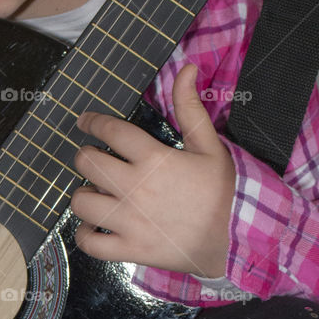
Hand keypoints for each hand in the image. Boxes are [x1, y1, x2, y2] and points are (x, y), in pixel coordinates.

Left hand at [71, 64, 235, 277]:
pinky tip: (95, 226)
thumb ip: (190, 108)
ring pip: (81, 202)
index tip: (85, 122)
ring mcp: (129, 221)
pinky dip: (85, 234)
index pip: (110, 131)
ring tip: (96, 193)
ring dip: (83, 194)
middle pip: (87, 163)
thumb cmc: (224, 192)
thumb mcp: (210, 145)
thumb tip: (186, 69)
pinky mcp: (129, 249)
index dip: (92, 122)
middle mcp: (135, 188)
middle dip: (85, 156)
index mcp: (153, 159)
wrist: (237, 239)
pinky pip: (89, 243)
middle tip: (93, 159)